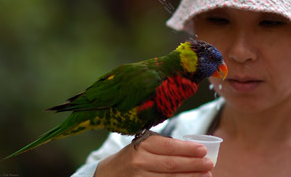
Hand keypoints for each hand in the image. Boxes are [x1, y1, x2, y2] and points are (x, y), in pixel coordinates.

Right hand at [95, 135, 212, 176]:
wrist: (109, 174)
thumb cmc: (130, 156)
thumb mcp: (142, 144)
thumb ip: (162, 145)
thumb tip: (190, 149)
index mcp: (142, 145)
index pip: (168, 146)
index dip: (187, 149)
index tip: (202, 149)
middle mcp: (140, 161)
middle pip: (171, 164)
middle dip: (193, 164)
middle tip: (209, 163)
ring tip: (206, 175)